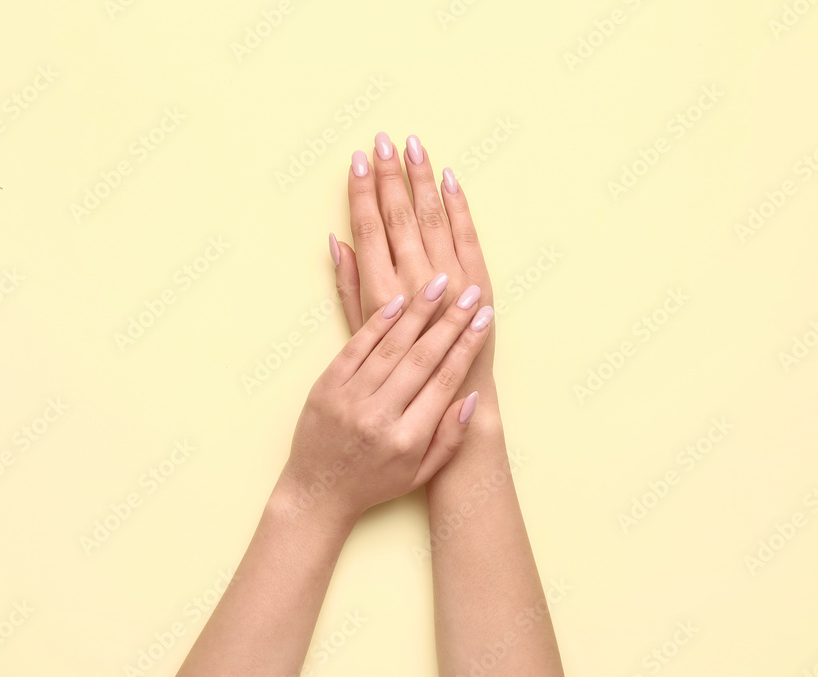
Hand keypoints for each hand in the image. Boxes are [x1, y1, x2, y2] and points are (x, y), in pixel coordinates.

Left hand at [275, 272, 493, 529]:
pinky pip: (356, 348)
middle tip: (471, 292)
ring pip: (390, 347)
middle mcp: (378, 417)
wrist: (316, 494)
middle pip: (422, 358)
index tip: (485, 318)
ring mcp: (349, 400)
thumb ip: (450, 439)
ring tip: (439, 283)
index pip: (444, 381)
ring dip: (417, 312)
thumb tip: (471, 397)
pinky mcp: (325, 387)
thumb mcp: (421, 474)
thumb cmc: (374, 484)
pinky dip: (378, 323)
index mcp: (407, 439)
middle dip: (450, 321)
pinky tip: (398, 302)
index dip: (468, 346)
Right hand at [330, 133, 495, 388]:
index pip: (369, 230)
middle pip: (399, 216)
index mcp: (384, 295)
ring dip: (422, 178)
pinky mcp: (480, 280)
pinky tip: (448, 178)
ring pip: (433, 217)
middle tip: (382, 140)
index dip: (361, 193)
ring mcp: (452, 279)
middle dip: (390, 174)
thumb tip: (337, 242)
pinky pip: (468, 233)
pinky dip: (458, 204)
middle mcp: (417, 283)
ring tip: (412, 146)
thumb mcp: (363, 336)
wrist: (459, 395)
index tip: (356, 161)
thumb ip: (349, 288)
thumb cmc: (403, 372)